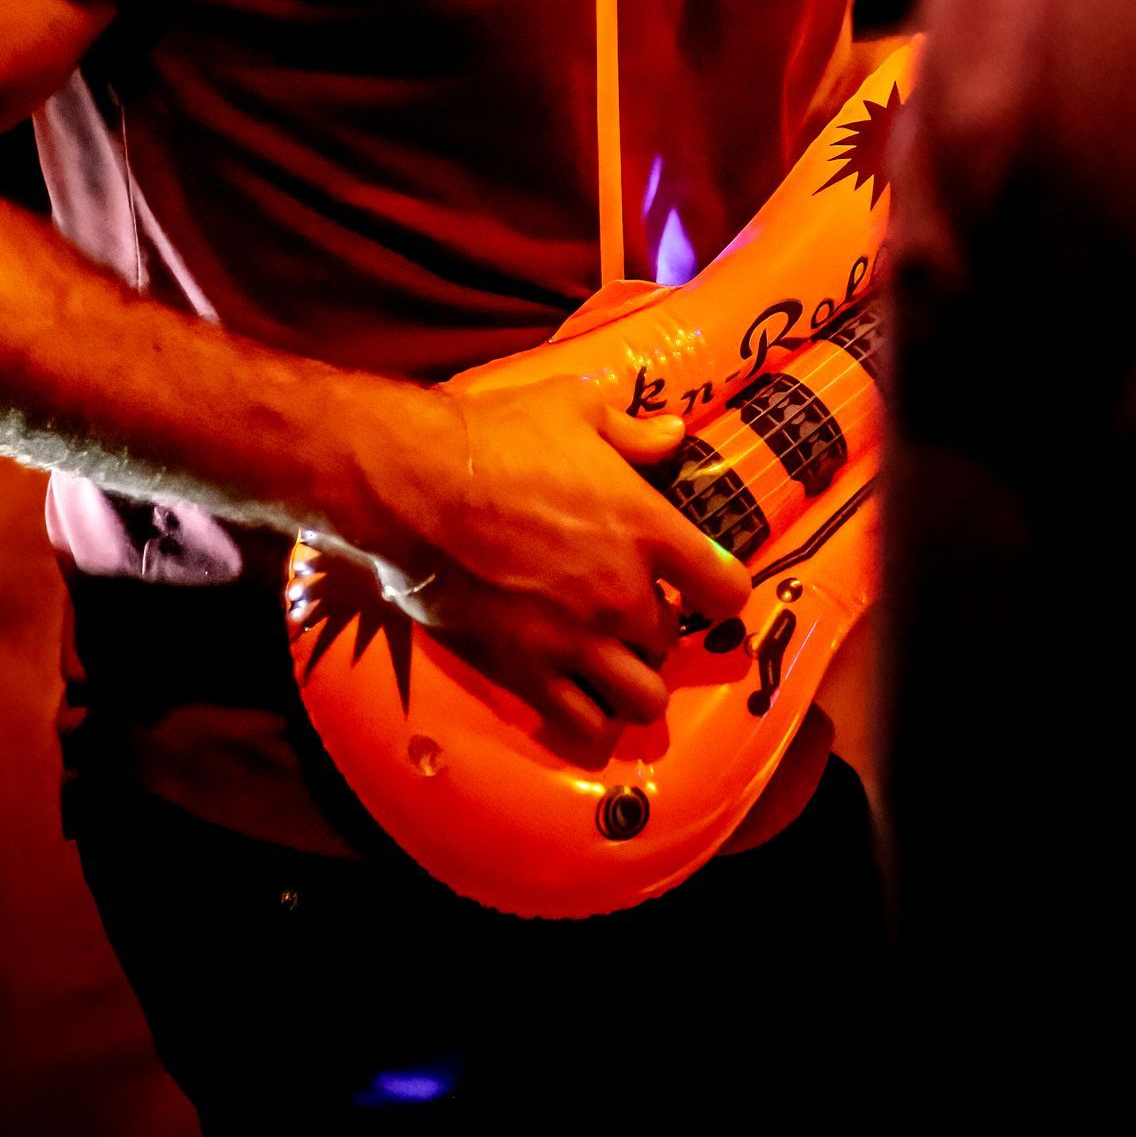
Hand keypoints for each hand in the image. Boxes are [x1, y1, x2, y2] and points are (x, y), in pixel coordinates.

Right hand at [359, 373, 749, 767]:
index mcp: (644, 527)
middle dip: (653, 628)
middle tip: (623, 610)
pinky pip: (584, 728)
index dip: (722, 589)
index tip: (703, 583)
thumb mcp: (570, 408)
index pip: (725, 587)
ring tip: (608, 663)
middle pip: (671, 642)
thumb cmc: (491, 437)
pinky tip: (580, 705)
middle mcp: (621, 594)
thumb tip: (676, 435)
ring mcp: (575, 642)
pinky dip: (592, 725)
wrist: (409, 486)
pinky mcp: (527, 673)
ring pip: (642, 700)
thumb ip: (631, 432)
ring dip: (632, 683)